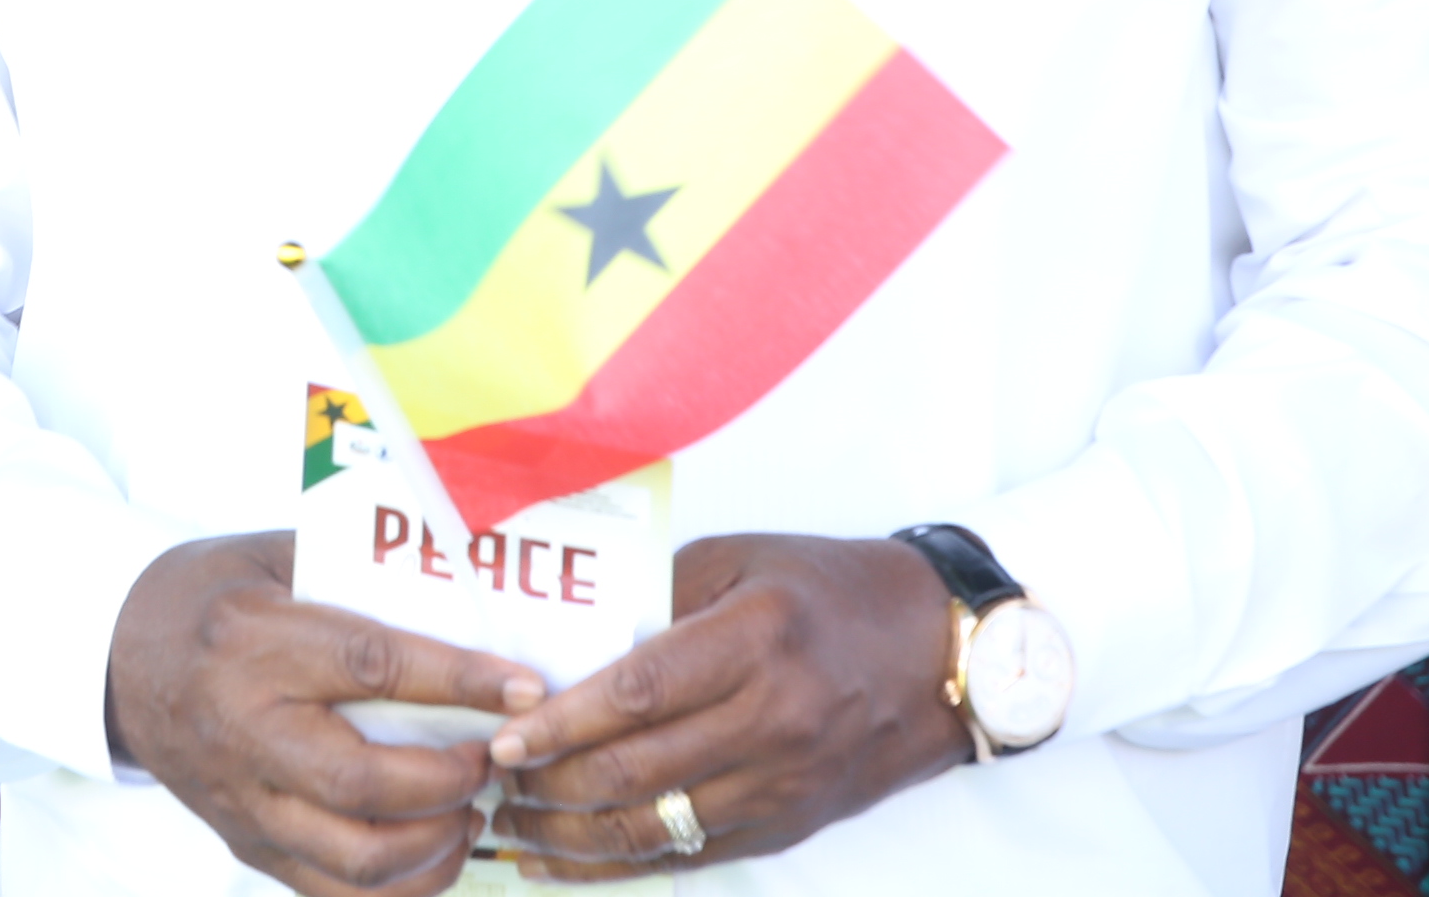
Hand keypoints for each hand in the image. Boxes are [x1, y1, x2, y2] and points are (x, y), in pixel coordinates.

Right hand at [106, 532, 545, 896]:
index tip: (523, 686)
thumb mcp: (272, 557)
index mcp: (253, 644)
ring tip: (470, 807)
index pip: (372, 667)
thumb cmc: (208, 597)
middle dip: (450, 779)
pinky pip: (335, 893)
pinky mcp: (248, 844)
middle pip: (364, 783)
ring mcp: (244, 801)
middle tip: (493, 755)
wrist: (116, 658)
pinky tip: (437, 847)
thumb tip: (465, 587)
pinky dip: (402, 886)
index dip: (458, 681)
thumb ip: (354, 574)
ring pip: (356, 858)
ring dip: (435, 843)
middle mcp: (245, 731)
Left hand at [487, 534, 968, 879]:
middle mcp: (774, 720)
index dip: (562, 722)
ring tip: (511, 825)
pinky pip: (689, 857)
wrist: (938, 651)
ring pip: (656, 829)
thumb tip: (570, 644)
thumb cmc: (829, 592)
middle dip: (549, 786)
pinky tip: (565, 860)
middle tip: (490, 781)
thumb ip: (657, 597)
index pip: (639, 692)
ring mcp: (784, 784)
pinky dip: (619, 865)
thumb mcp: (741, 562)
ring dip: (572, 836)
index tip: (506, 738)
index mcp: (756, 640)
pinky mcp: (788, 825)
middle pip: (637, 771)